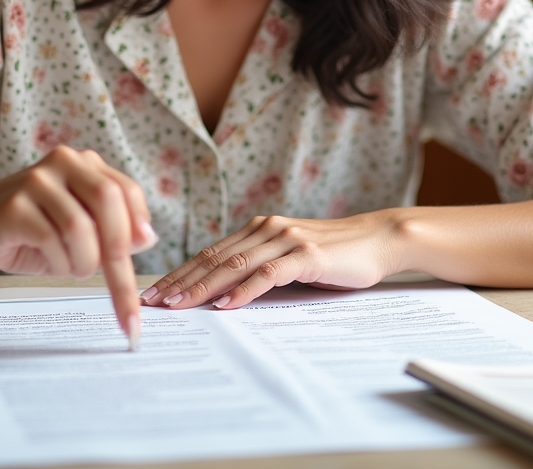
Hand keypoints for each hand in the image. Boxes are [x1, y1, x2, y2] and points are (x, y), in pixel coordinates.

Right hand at [0, 146, 156, 343]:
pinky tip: (52, 263)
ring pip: (80, 226)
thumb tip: (148, 238)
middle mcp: (65, 163)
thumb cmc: (36, 228)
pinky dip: (59, 263)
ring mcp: (38, 181)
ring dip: (84, 261)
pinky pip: (51, 239)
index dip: (139, 225)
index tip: (146, 255)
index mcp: (87, 164)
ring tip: (73, 269)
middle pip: (109, 199)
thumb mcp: (82, 230)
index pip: (126, 191)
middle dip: (117, 247)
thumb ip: (114, 231)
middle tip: (119, 284)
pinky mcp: (15, 205)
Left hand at [141, 211, 406, 310]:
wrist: (378, 239)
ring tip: (179, 305)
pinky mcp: (306, 254)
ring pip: (235, 264)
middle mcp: (267, 228)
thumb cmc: (334, 255)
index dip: (181, 273)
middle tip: (154, 302)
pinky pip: (268, 274)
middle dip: (181, 281)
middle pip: (215, 258)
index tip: (156, 292)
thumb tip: (223, 294)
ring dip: (203, 286)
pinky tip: (225, 305)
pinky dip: (244, 290)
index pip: (211, 253)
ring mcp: (286, 239)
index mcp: (259, 229)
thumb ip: (261, 267)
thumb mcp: (290, 259)